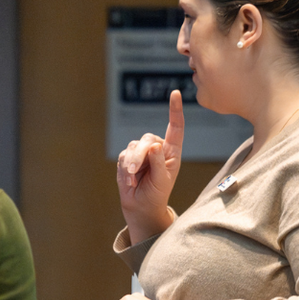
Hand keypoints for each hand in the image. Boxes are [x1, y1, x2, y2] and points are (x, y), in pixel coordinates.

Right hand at [115, 90, 183, 239]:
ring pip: (133, 147)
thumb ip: (158, 162)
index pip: (175, 127)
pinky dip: (125, 169)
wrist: (141, 206)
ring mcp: (141, 152)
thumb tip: (153, 145)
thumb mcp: (162, 180)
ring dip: (132, 164)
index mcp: (172, 151)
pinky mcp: (127, 158)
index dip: (175, 110)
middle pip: (147, 139)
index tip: (175, 93)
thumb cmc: (157, 193)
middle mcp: (157, 148)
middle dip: (140, 155)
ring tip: (135, 179)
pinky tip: (131, 181)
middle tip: (136, 171)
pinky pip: (123, 157)